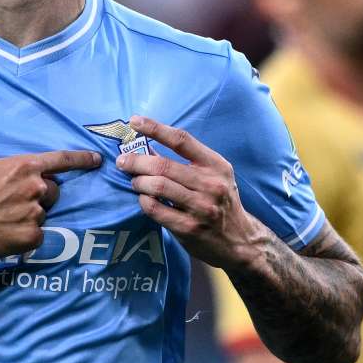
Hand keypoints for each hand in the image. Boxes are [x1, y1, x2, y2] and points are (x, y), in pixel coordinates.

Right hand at [0, 150, 100, 260]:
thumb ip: (21, 170)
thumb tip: (39, 176)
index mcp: (26, 166)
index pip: (63, 160)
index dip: (83, 159)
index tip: (98, 160)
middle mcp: (36, 187)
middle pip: (54, 191)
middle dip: (42, 196)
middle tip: (15, 202)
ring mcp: (36, 213)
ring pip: (44, 213)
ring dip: (31, 215)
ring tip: (4, 218)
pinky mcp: (32, 236)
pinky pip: (38, 233)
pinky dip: (26, 234)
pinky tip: (5, 232)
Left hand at [117, 115, 266, 268]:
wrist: (239, 241)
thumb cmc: (220, 201)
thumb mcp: (213, 175)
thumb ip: (186, 161)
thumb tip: (147, 146)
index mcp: (216, 165)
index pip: (182, 140)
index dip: (155, 128)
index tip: (135, 122)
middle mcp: (210, 185)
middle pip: (163, 165)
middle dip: (136, 161)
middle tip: (123, 162)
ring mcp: (200, 208)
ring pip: (158, 186)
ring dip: (138, 181)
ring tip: (135, 181)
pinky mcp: (189, 228)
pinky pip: (155, 209)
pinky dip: (144, 201)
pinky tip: (143, 198)